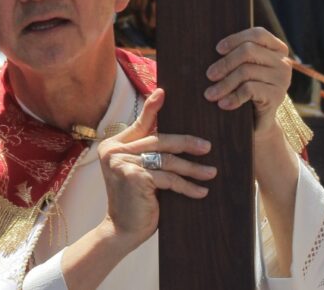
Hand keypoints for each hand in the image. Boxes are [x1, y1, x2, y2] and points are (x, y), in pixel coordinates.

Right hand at [97, 88, 216, 246]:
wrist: (122, 230)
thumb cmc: (136, 200)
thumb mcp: (140, 172)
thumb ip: (148, 152)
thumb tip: (176, 136)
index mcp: (113, 145)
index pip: (139, 124)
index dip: (152, 108)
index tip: (163, 93)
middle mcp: (113, 150)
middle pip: (158, 141)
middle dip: (186, 144)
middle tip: (207, 147)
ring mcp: (122, 163)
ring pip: (166, 160)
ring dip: (192, 168)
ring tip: (210, 172)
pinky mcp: (133, 177)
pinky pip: (167, 178)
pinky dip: (186, 185)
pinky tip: (200, 191)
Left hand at [205, 27, 291, 134]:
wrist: (259, 123)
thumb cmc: (247, 92)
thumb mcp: (243, 70)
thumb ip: (237, 56)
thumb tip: (214, 49)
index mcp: (276, 49)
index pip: (258, 34)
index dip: (236, 39)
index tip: (218, 49)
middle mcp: (283, 62)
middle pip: (249, 51)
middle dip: (225, 63)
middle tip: (209, 75)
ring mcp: (282, 79)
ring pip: (246, 71)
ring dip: (224, 84)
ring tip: (210, 94)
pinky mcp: (277, 96)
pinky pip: (250, 90)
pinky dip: (233, 97)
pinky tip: (223, 104)